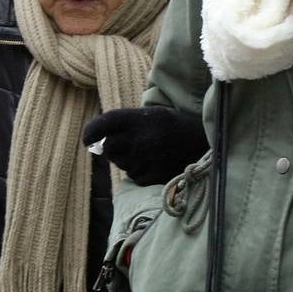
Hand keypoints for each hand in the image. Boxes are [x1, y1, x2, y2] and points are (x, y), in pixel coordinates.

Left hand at [83, 106, 208, 186]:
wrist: (205, 145)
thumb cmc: (175, 126)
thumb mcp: (154, 114)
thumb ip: (128, 122)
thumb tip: (100, 136)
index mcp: (141, 119)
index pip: (105, 123)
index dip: (91, 131)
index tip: (87, 139)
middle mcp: (141, 139)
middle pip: (108, 148)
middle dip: (111, 148)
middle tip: (125, 145)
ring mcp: (146, 159)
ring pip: (120, 164)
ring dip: (126, 159)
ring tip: (146, 151)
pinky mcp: (152, 176)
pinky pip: (133, 176)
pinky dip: (138, 171)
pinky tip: (154, 162)